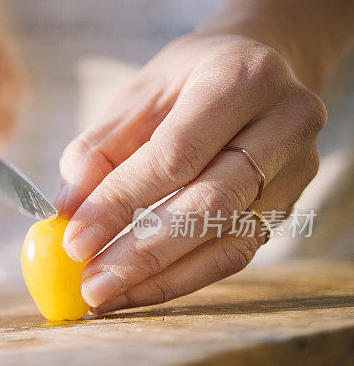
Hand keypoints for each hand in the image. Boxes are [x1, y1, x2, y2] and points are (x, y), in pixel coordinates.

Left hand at [54, 33, 326, 313]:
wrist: (259, 68)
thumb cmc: (187, 81)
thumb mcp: (137, 95)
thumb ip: (97, 150)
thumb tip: (67, 212)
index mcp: (240, 78)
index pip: (175, 156)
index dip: (121, 203)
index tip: (74, 241)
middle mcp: (284, 123)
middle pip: (210, 205)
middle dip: (142, 254)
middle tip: (90, 287)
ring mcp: (297, 169)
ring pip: (229, 242)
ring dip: (161, 279)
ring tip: (107, 297)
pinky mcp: (290, 205)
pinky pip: (234, 254)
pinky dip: (182, 278)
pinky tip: (138, 290)